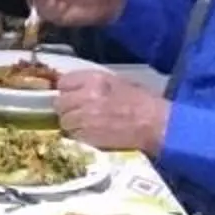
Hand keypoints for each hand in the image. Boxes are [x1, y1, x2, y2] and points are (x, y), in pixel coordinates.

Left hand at [54, 68, 169, 154]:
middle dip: (67, 108)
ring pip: (64, 121)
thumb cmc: (141, 102)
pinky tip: (91, 133)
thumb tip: (76, 88)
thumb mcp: (117, 82)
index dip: (67, 90)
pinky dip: (79, 135)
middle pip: (60, 103)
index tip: (72, 95)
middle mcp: (85, 96)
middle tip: (78, 112)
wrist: (154, 124)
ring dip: (72, 124)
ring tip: (85, 124)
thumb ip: (93, 83)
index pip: (63, 82)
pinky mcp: (88, 136)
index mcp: (94, 79)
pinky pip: (73, 135)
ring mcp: (85, 117)